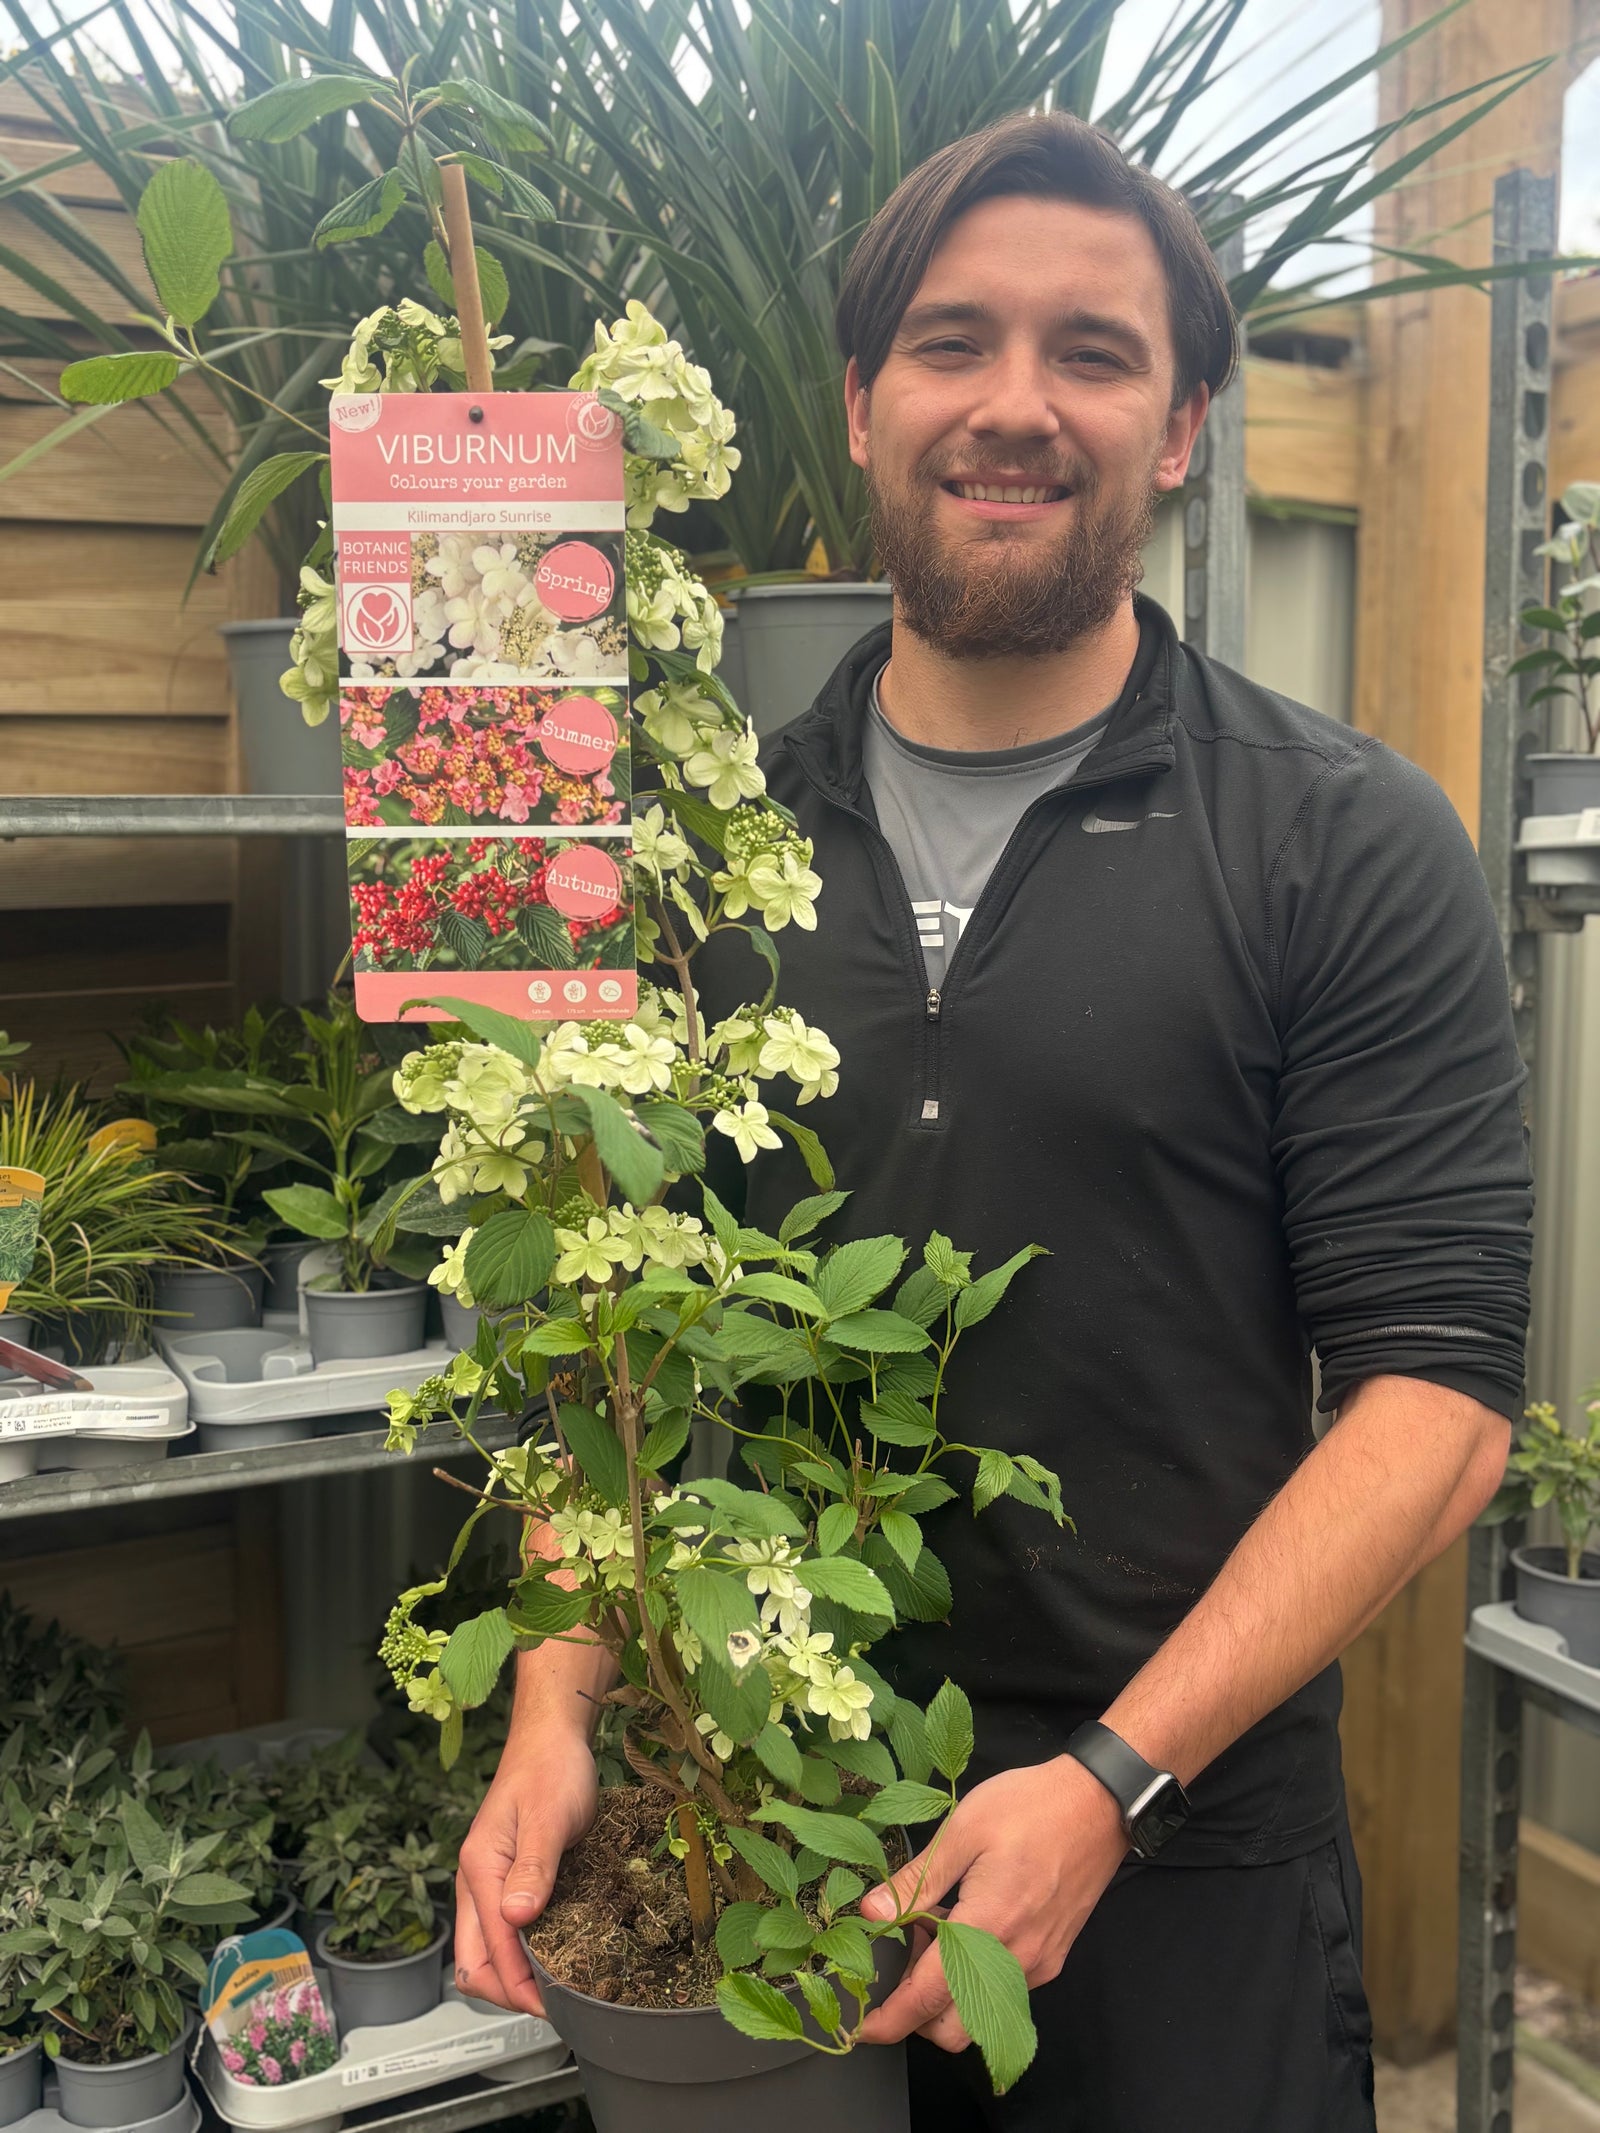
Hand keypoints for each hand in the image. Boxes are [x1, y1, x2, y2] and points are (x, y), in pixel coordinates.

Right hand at [453, 1730, 597, 2015]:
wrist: (551, 1737)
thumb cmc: (551, 1768)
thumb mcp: (549, 1816)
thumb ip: (534, 1866)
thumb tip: (518, 1918)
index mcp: (479, 1869)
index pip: (491, 1948)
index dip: (519, 1984)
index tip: (552, 2005)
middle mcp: (475, 1881)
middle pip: (475, 1962)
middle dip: (509, 1993)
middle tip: (554, 2005)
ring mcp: (488, 1883)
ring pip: (485, 1951)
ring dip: (513, 1977)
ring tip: (556, 1989)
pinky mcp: (505, 1881)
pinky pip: (503, 1932)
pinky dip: (521, 1955)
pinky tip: (553, 1956)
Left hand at [857, 1756, 1126, 2053]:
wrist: (1098, 1802)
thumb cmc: (1030, 1806)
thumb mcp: (963, 1830)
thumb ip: (916, 1879)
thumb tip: (871, 1911)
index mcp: (987, 1929)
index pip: (927, 1999)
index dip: (890, 2021)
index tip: (863, 2030)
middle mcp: (1017, 1960)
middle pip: (956, 2029)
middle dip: (919, 2014)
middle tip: (905, 1956)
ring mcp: (1039, 1963)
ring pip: (981, 2012)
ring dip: (949, 1992)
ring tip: (938, 1928)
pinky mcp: (1053, 1956)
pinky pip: (1005, 1988)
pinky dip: (977, 1976)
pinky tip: (970, 1924)